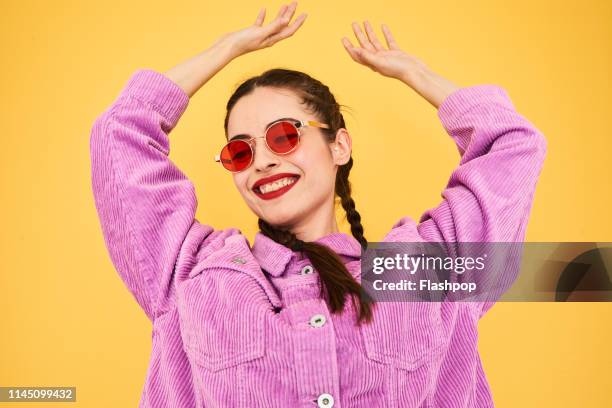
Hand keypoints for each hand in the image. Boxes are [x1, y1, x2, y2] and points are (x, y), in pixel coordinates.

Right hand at [213, 1, 307, 58]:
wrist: (227, 48)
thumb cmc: (243, 42)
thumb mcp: (260, 33)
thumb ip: (273, 26)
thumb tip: (287, 20)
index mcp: (272, 39)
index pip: (289, 30)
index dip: (298, 22)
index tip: (305, 13)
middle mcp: (268, 38)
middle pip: (283, 25)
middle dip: (291, 14)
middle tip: (296, 3)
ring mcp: (260, 35)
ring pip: (273, 23)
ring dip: (280, 14)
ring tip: (285, 4)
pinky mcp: (252, 32)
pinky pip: (260, 23)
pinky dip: (263, 16)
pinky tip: (264, 9)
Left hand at [341, 21, 459, 108]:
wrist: (415, 72)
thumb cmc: (398, 70)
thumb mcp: (381, 62)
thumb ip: (368, 56)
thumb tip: (355, 50)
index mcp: (372, 64)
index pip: (357, 55)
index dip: (350, 47)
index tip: (344, 38)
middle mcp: (378, 60)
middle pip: (365, 45)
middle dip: (359, 35)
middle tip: (354, 24)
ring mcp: (387, 56)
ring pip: (376, 42)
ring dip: (370, 32)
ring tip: (366, 22)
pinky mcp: (397, 53)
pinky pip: (389, 41)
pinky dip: (386, 34)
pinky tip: (383, 26)